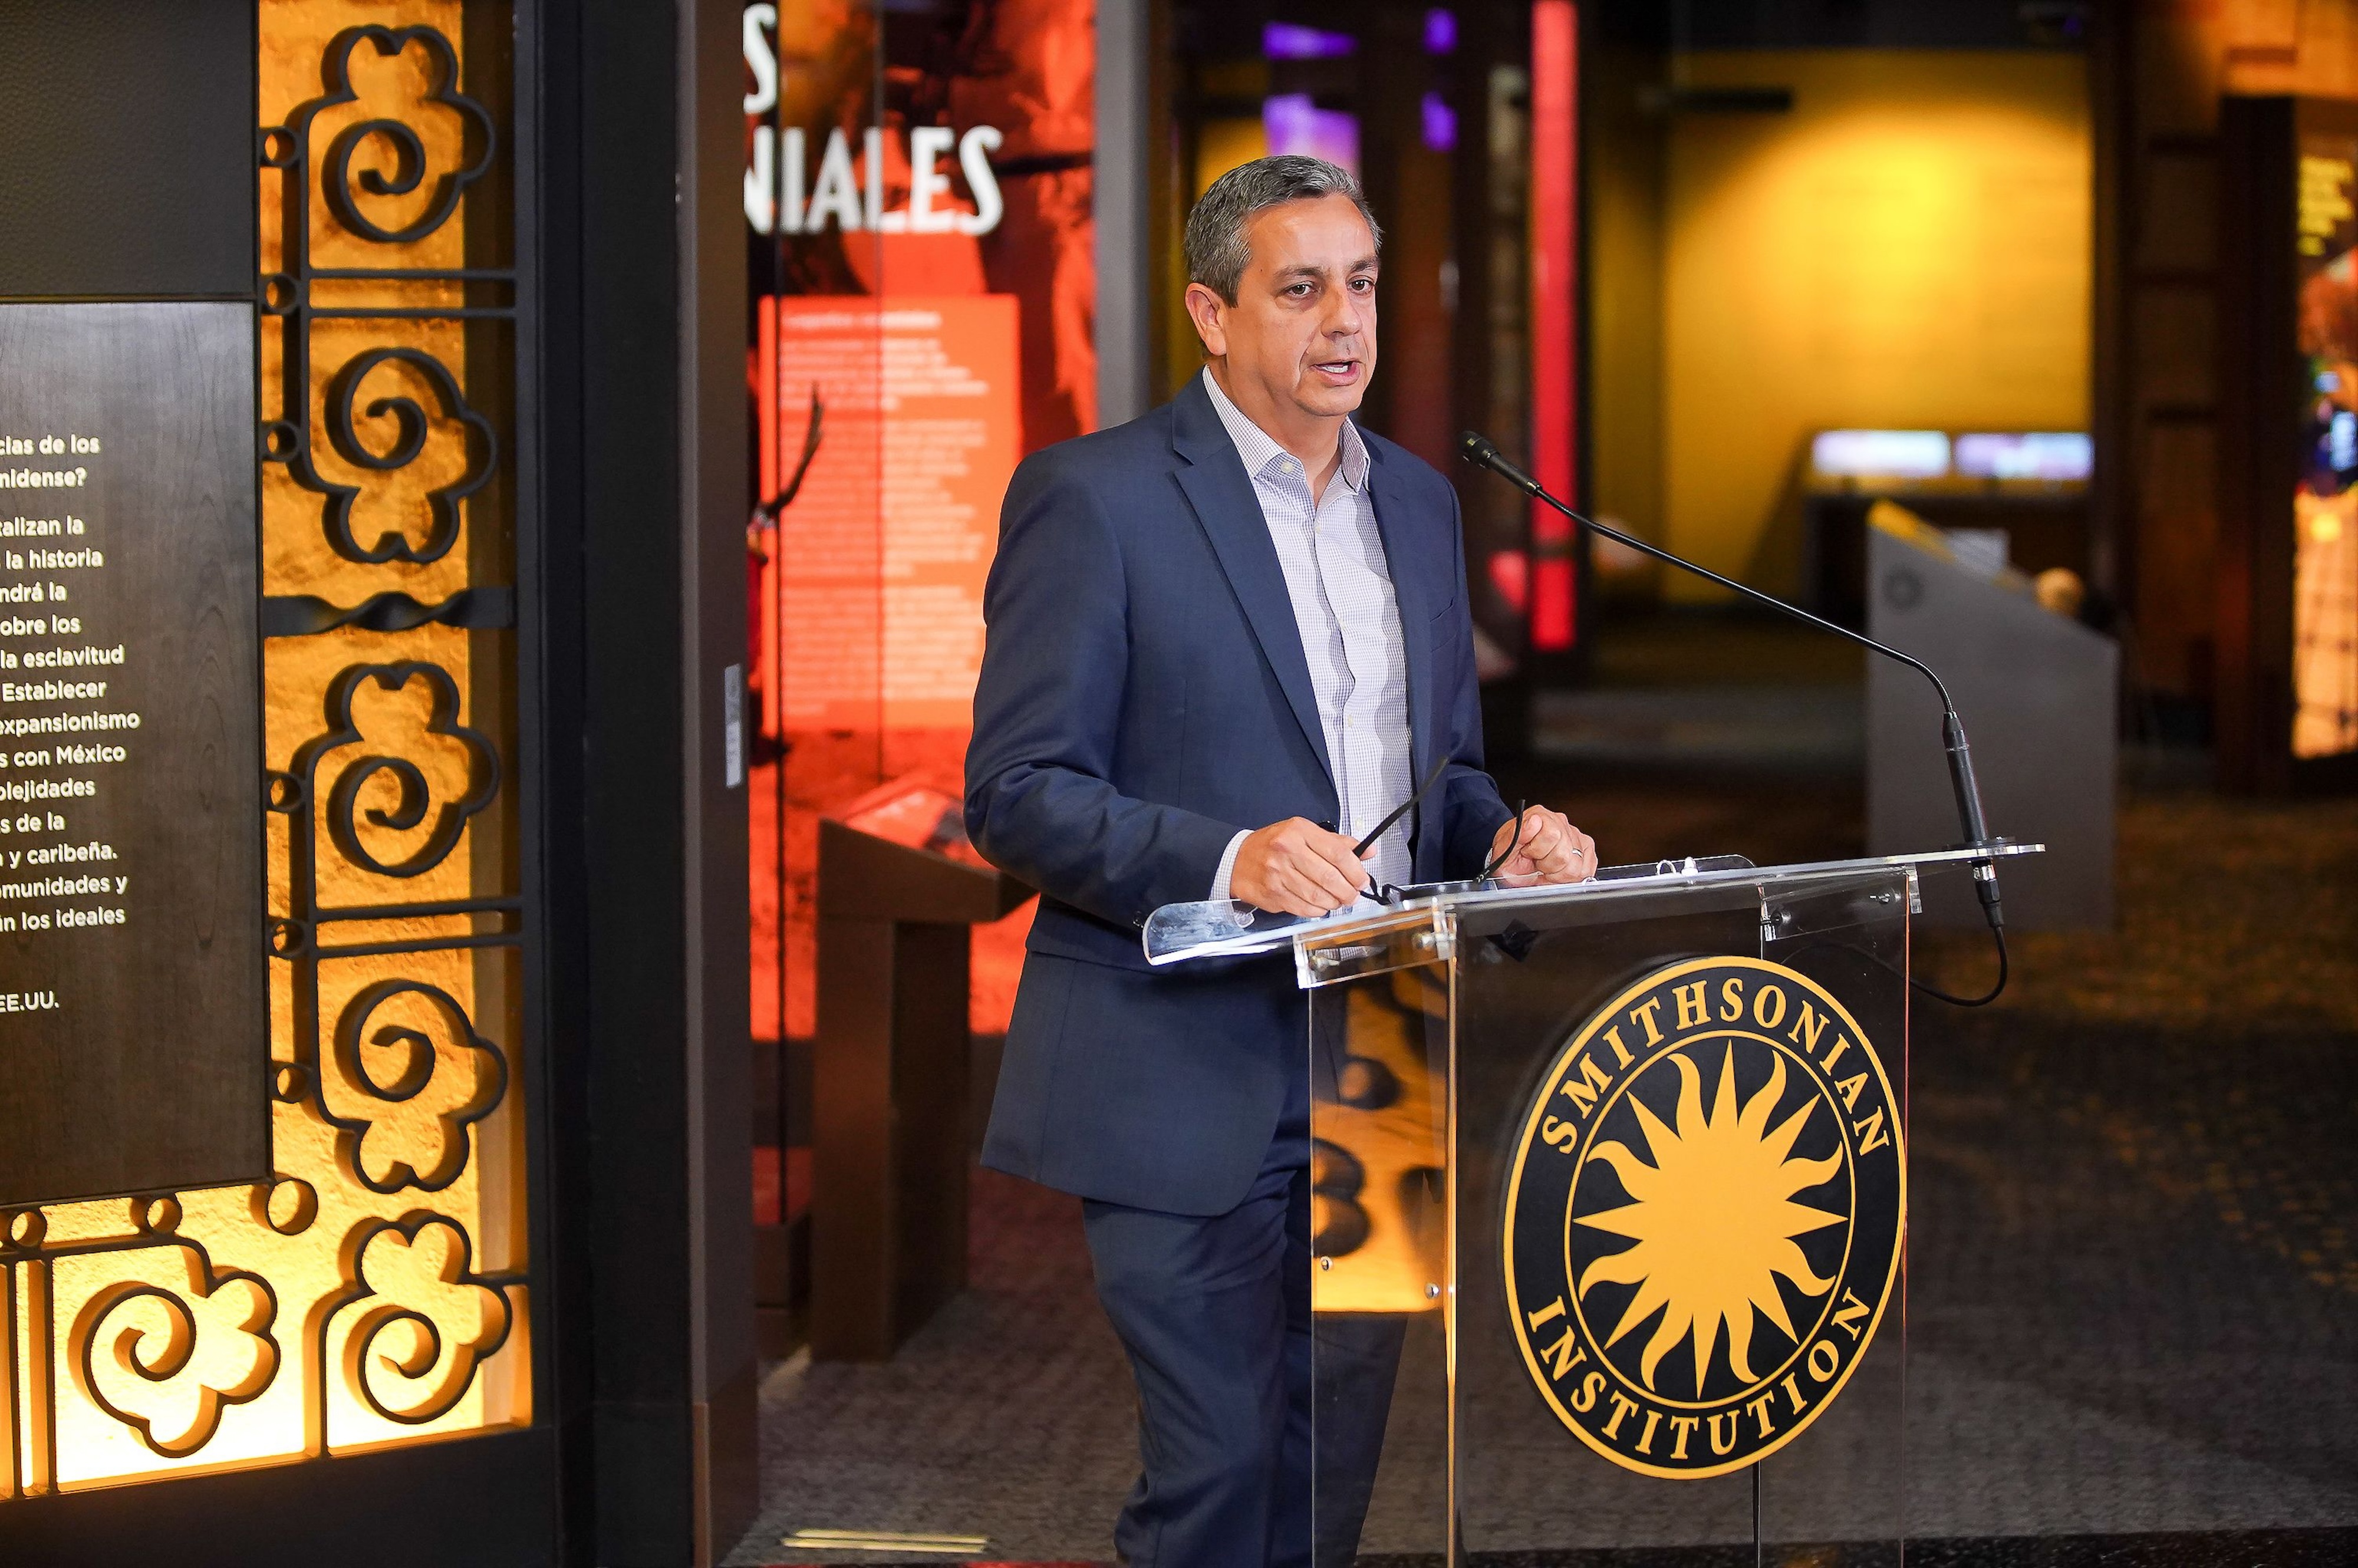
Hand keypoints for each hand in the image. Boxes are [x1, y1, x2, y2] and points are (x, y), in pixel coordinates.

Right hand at [1230, 817, 1373, 915]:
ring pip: (1318, 896)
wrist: (1237, 859)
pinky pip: (1304, 908)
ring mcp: (1278, 875)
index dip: (1355, 870)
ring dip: (1334, 902)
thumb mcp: (1303, 833)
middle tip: (1353, 895)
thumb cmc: (1274, 845)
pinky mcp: (1273, 894)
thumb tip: (1368, 851)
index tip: (1362, 880)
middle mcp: (1287, 851)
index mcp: (1299, 832)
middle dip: (1348, 891)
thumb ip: (1336, 843)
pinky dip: (1317, 911)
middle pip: (1330, 877)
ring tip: (1337, 900)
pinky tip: (1319, 905)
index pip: (1337, 853)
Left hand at [1487, 806, 1595, 885]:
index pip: (1552, 835)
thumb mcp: (1504, 847)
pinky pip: (1587, 869)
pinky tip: (1558, 872)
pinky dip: (1571, 877)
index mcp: (1540, 816)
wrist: (1512, 859)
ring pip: (1577, 866)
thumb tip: (1534, 822)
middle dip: (1547, 866)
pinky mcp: (1585, 848)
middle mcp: (1560, 822)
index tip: (1528, 854)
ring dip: (1559, 874)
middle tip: (1537, 864)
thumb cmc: (1509, 854)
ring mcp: (1575, 835)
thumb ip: (1516, 834)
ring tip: (1547, 868)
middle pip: (1564, 855)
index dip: (1538, 852)